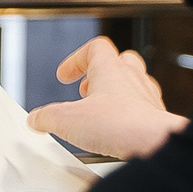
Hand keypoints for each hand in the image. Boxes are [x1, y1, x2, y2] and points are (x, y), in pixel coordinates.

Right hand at [26, 36, 188, 160]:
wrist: (155, 143)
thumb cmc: (120, 125)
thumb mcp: (69, 120)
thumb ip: (48, 117)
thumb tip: (36, 119)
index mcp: (110, 69)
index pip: (94, 48)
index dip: (76, 59)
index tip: (65, 75)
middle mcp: (132, 78)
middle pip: (118, 61)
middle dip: (99, 74)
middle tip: (86, 90)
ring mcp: (147, 97)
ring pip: (133, 83)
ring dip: (115, 94)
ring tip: (100, 111)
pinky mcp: (156, 117)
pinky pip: (143, 108)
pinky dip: (128, 115)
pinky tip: (118, 131)